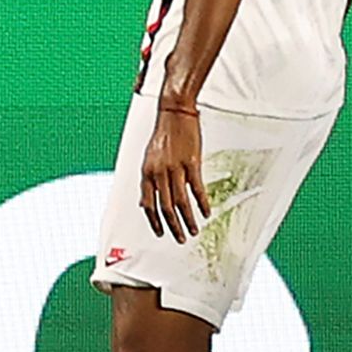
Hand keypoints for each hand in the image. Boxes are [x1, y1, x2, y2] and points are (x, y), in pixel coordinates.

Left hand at [139, 105, 210, 242]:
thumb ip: (148, 181)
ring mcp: (175, 169)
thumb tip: (144, 202)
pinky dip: (202, 203)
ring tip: (194, 231)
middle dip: (172, 226)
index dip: (154, 221)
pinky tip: (206, 212)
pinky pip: (197, 189)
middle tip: (180, 238)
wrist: (174, 113)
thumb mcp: (149, 159)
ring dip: (188, 220)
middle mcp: (158, 173)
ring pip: (180, 202)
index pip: (148, 204)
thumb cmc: (163, 135)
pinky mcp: (191, 163)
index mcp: (146, 173)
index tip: (160, 233)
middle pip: (165, 207)